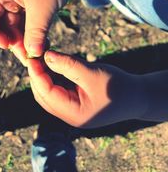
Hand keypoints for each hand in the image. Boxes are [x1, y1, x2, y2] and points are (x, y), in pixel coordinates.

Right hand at [0, 0, 79, 63]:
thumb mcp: (43, 6)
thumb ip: (36, 32)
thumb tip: (33, 54)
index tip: (8, 44)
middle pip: (1, 23)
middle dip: (13, 40)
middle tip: (29, 55)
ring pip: (16, 24)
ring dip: (26, 39)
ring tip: (37, 52)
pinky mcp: (33, 1)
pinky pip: (29, 20)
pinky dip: (34, 32)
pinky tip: (43, 43)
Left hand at [28, 51, 144, 127]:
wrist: (138, 97)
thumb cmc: (118, 86)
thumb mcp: (92, 73)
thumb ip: (68, 65)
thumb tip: (46, 55)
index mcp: (73, 114)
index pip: (46, 93)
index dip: (36, 74)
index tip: (32, 55)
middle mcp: (69, 116)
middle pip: (44, 95)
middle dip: (38, 75)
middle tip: (35, 55)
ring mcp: (72, 111)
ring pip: (49, 93)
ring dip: (45, 76)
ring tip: (43, 58)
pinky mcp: (75, 104)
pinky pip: (58, 91)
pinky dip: (54, 78)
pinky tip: (54, 65)